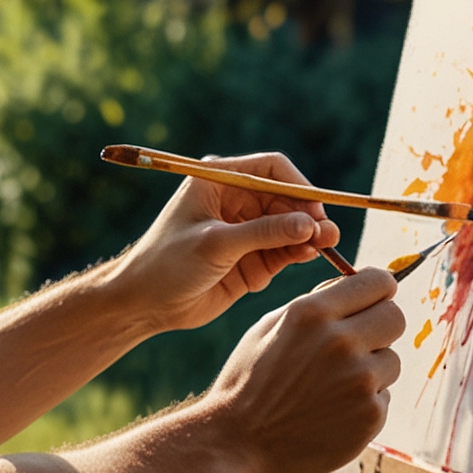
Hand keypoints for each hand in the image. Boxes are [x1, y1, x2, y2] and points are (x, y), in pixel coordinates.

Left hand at [107, 151, 340, 334]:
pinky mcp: (251, 258)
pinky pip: (283, 251)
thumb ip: (263, 234)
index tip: (316, 211)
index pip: (272, 169)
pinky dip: (294, 255)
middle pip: (287, 199)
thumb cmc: (167, 263)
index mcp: (219, 180)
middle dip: (308, 216)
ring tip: (324, 248)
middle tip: (327, 236)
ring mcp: (245, 230)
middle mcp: (236, 200)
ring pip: (290, 226)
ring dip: (308, 236)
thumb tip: (309, 224)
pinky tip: (300, 261)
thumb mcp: (214, 245)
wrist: (144, 303)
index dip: (299, 187)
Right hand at [200, 267, 403, 472]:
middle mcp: (340, 342)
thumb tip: (355, 285)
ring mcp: (359, 381)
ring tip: (333, 384)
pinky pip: (383, 396)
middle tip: (360, 341)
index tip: (375, 298)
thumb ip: (315, 304)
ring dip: (371, 368)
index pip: (377, 282)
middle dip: (381, 325)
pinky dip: (364, 402)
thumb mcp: (270, 327)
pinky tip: (331, 411)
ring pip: (391, 360)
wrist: (239, 444)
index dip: (380, 288)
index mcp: (312, 313)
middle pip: (395, 317)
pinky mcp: (370, 415)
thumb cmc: (250, 382)